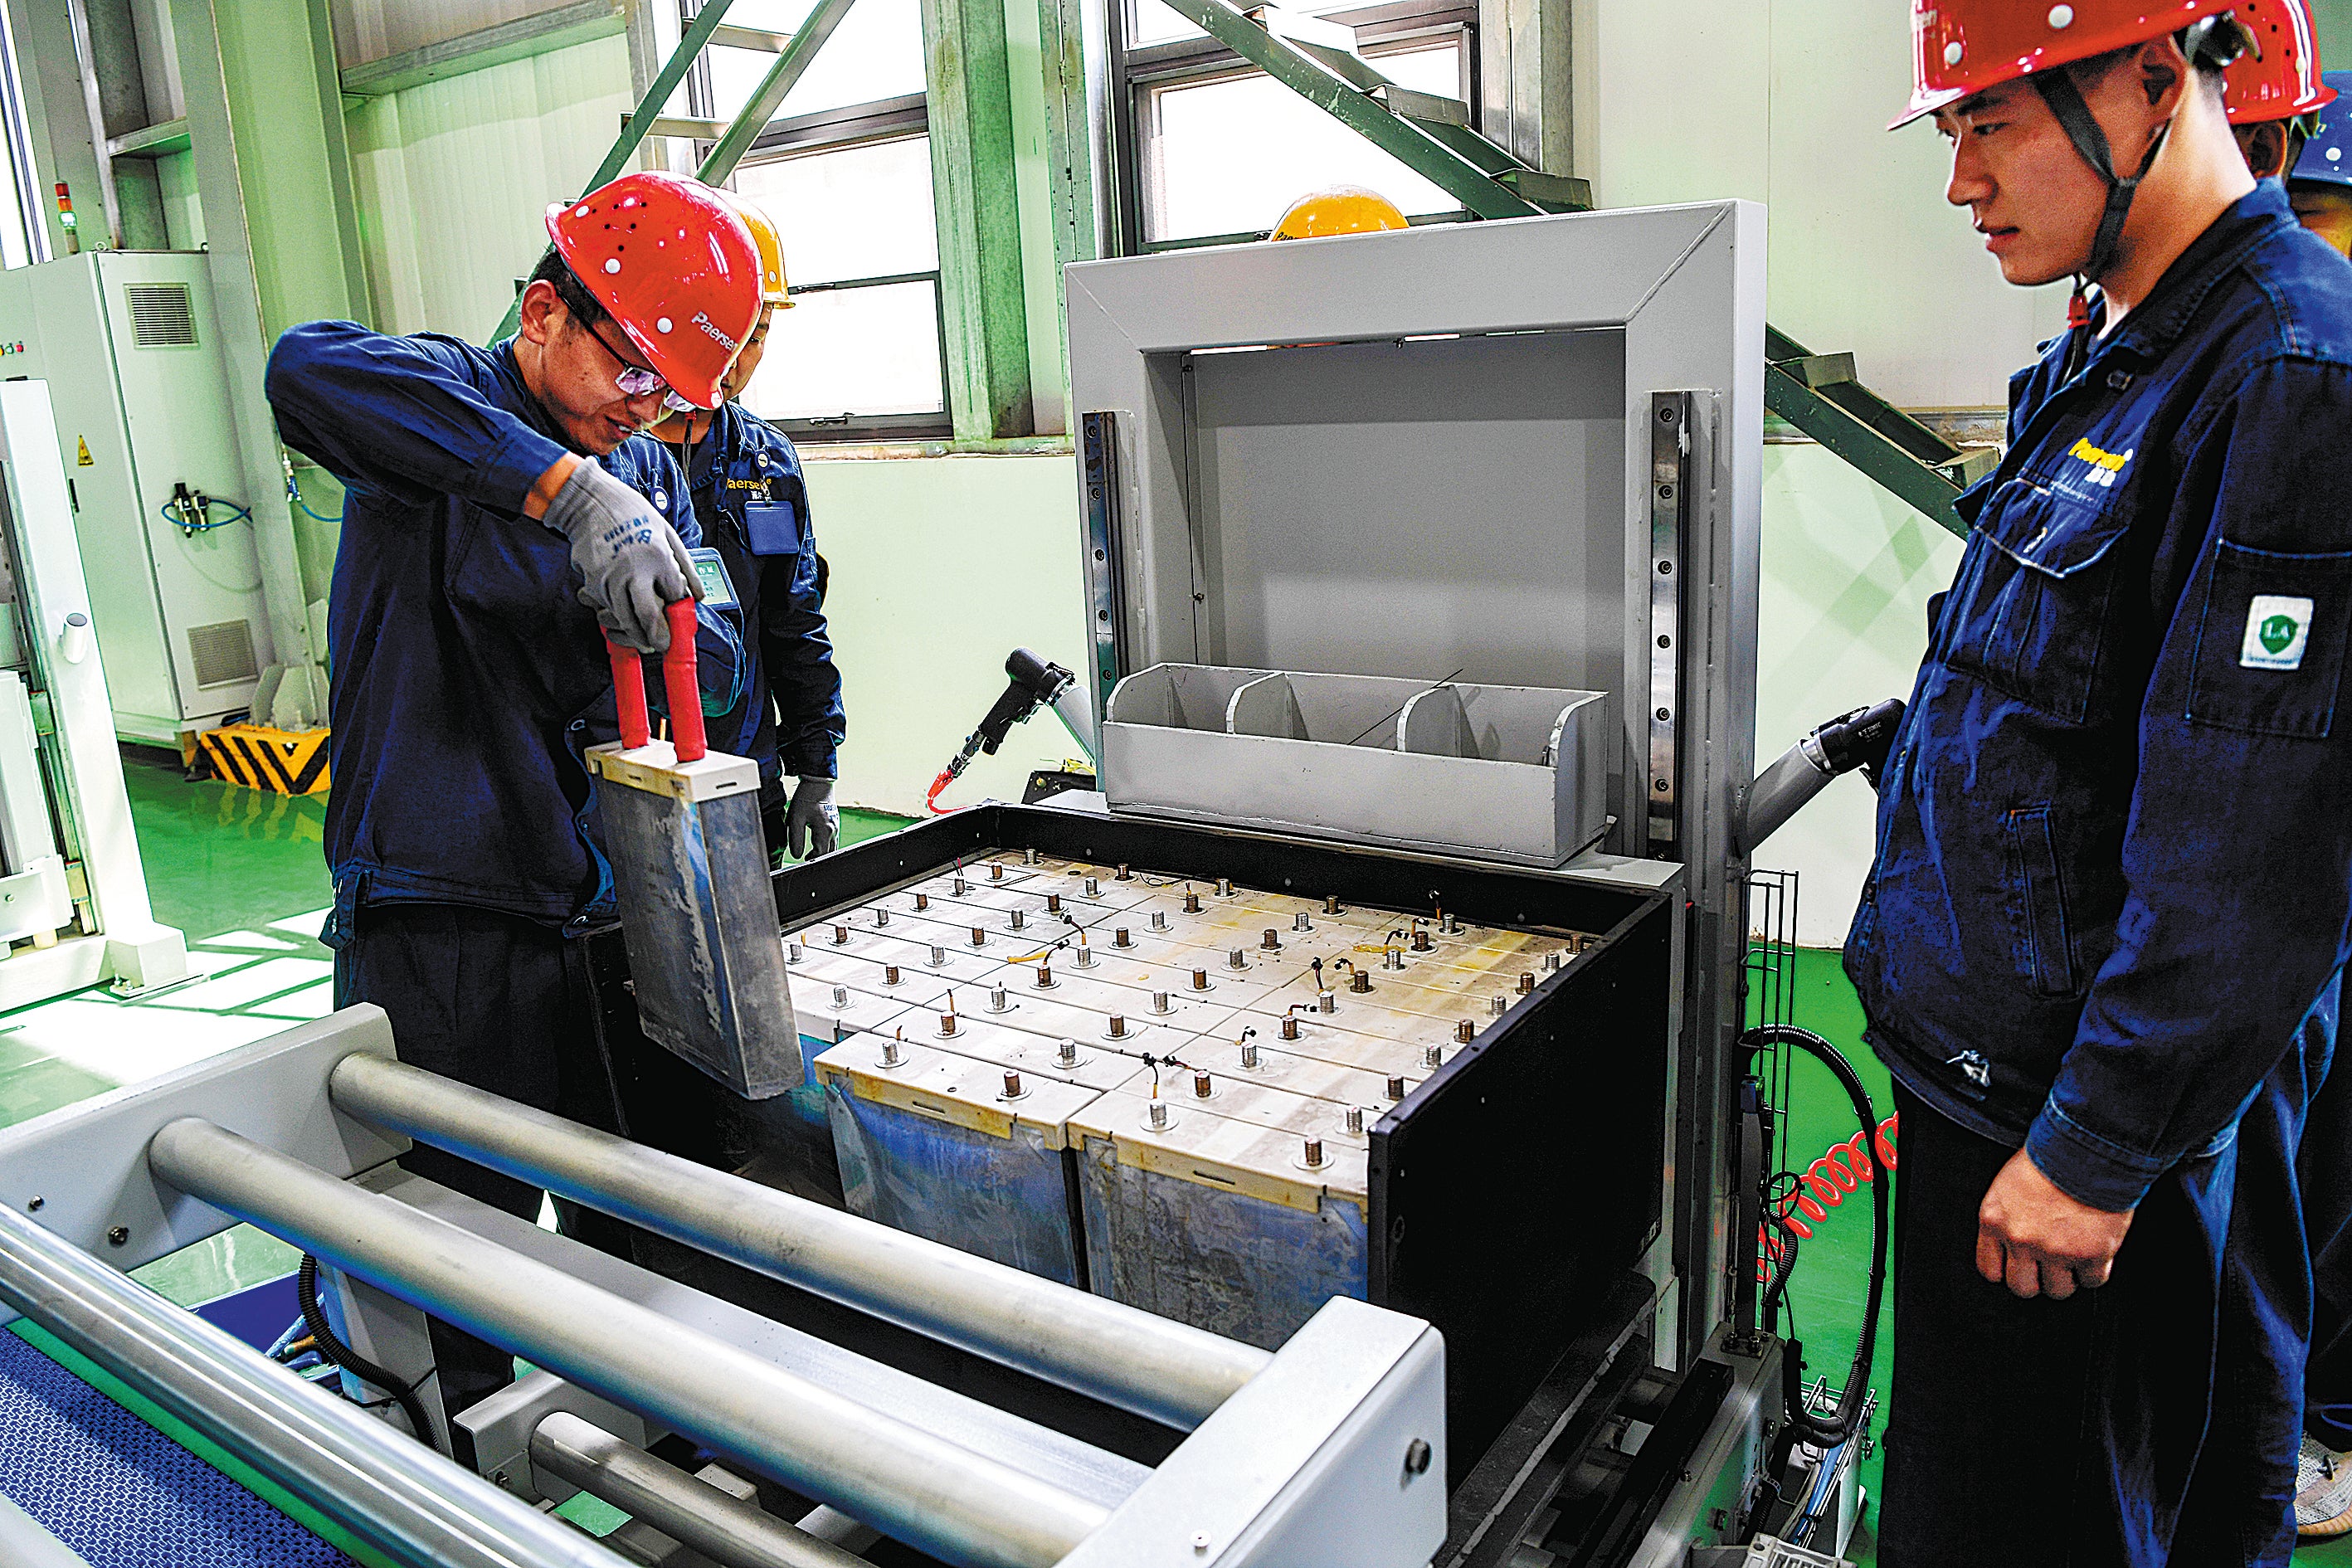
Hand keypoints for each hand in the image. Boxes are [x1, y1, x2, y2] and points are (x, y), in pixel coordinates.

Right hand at [539, 459, 696, 652]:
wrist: (589, 501)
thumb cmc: (632, 513)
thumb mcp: (668, 532)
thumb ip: (686, 567)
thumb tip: (699, 597)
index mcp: (658, 556)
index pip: (674, 598)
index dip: (678, 613)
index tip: (679, 621)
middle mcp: (635, 570)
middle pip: (649, 618)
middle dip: (657, 638)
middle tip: (661, 645)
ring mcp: (611, 577)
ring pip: (625, 619)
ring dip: (635, 633)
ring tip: (644, 638)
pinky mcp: (592, 581)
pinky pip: (607, 607)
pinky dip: (616, 614)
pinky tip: (622, 610)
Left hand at [787, 777, 837, 858]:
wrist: (818, 781)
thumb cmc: (806, 798)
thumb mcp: (795, 819)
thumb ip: (796, 839)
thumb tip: (797, 855)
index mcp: (825, 831)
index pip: (821, 855)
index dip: (811, 862)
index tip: (803, 863)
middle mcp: (834, 830)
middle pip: (829, 853)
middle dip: (818, 859)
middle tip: (806, 860)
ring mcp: (836, 826)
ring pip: (832, 847)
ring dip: (822, 852)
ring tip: (810, 854)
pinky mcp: (835, 822)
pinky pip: (833, 839)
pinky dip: (825, 844)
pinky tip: (816, 842)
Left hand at [1975, 1148, 2133, 1299]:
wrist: (2087, 1148)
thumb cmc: (2049, 1157)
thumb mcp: (2007, 1185)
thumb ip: (2006, 1218)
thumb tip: (2012, 1243)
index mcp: (1994, 1221)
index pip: (1990, 1270)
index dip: (2007, 1270)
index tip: (2019, 1266)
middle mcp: (2021, 1240)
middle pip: (2022, 1288)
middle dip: (2037, 1280)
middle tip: (2049, 1265)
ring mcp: (2056, 1250)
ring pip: (2058, 1290)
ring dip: (2068, 1277)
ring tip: (2075, 1254)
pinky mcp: (2091, 1254)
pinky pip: (2093, 1281)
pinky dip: (2096, 1270)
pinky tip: (2096, 1249)